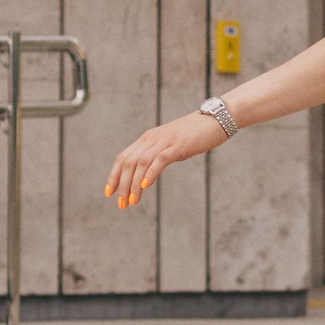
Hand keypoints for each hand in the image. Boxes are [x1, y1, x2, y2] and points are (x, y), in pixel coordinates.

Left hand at [105, 112, 227, 207]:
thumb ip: (159, 155)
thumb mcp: (171, 145)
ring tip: (132, 201)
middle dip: (122, 185)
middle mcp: (152, 138)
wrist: (216, 119)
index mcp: (148, 138)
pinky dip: (150, 173)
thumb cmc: (196, 134)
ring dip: (134, 184)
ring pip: (141, 163)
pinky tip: (145, 186)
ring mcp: (165, 141)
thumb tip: (149, 171)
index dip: (113, 175)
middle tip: (121, 204)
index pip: (123, 157)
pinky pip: (160, 160)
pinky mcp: (178, 145)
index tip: (109, 193)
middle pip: (128, 162)